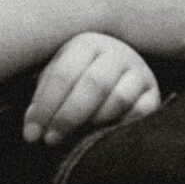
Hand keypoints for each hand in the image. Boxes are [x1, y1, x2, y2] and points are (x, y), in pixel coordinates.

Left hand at [24, 32, 159, 145]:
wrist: (117, 68)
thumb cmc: (79, 76)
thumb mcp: (58, 77)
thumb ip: (43, 99)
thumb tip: (31, 130)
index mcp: (87, 43)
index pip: (64, 74)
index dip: (46, 106)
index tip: (31, 134)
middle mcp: (116, 52)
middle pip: (94, 84)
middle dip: (68, 116)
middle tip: (51, 140)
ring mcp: (139, 71)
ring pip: (119, 98)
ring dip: (94, 122)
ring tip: (76, 137)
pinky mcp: (153, 94)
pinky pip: (140, 113)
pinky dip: (120, 125)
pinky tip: (103, 134)